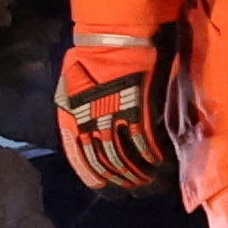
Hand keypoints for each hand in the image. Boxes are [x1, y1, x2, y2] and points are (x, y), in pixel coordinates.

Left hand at [58, 36, 174, 199]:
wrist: (109, 38)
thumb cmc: (86, 61)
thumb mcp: (68, 91)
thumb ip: (73, 117)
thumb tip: (82, 137)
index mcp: (71, 121)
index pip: (81, 160)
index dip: (95, 177)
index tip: (106, 188)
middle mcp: (89, 124)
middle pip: (106, 162)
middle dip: (121, 180)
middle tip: (133, 190)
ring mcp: (114, 119)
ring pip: (125, 157)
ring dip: (138, 174)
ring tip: (149, 184)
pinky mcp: (137, 111)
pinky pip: (144, 142)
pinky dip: (153, 157)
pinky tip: (160, 165)